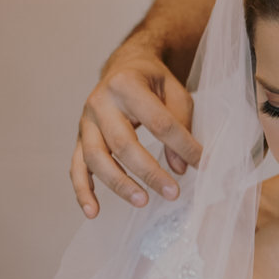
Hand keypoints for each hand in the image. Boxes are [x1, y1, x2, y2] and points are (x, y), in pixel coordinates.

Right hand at [73, 42, 201, 217]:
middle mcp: (100, 102)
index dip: (182, 145)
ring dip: (118, 183)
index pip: (158, 122)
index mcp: (126, 85)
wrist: (124, 66)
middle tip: (172, 193)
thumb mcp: (175, 92)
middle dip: (148, 171)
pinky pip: (77, 166)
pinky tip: (92, 212)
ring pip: (96, 157)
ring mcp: (86, 121)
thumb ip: (181, 125)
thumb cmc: (154, 81)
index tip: (201, 163)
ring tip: (142, 202)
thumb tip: (180, 167)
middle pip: (122, 143)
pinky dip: (82, 190)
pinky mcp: (81, 138)